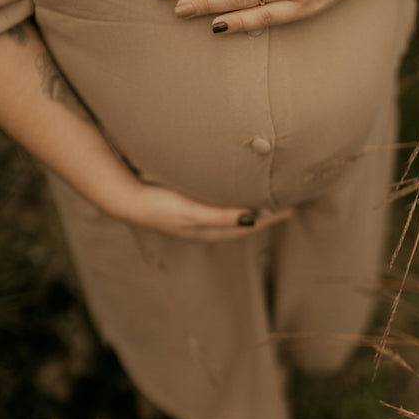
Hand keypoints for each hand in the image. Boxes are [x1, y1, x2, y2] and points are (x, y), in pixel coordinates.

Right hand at [118, 181, 292, 242]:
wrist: (126, 198)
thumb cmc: (158, 206)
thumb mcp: (192, 212)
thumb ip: (221, 215)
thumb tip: (253, 219)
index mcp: (210, 230)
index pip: (249, 225)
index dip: (270, 218)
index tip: (292, 208)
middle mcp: (206, 225)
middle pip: (243, 220)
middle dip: (264, 213)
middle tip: (286, 200)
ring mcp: (196, 216)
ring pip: (232, 212)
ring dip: (249, 205)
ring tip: (266, 195)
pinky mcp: (187, 205)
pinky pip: (219, 204)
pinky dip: (233, 198)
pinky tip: (233, 188)